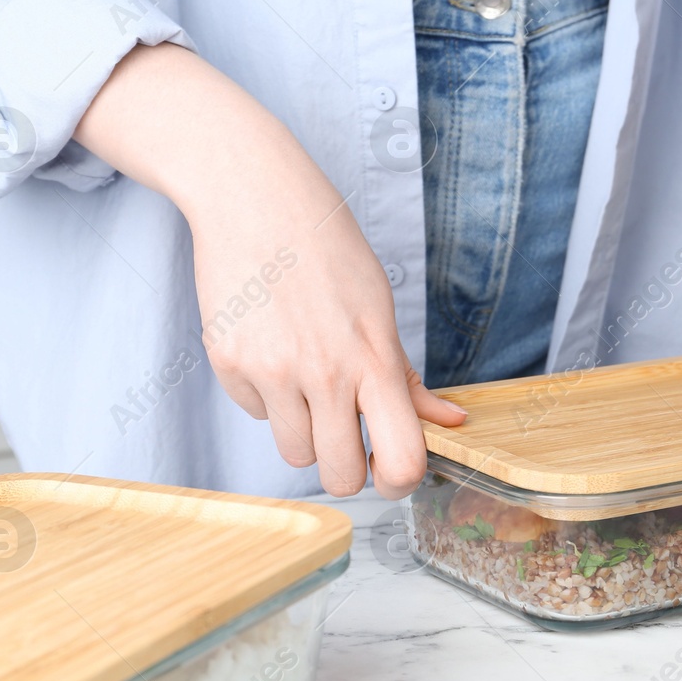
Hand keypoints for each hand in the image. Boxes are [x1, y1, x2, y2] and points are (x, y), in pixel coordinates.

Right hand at [74, 44, 464, 495]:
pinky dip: (266, 397)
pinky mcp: (229, 364)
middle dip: (346, 468)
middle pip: (340, 476)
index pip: (401, 459)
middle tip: (346, 439)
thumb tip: (452, 424)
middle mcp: (325, 373)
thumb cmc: (328, 251)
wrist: (255, 199)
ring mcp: (272, 371)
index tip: (391, 473)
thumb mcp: (379, 307)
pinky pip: (256, 414)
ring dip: (304, 433)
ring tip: (306, 383)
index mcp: (375, 359)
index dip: (399, 481)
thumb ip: (407, 378)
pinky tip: (270, 348)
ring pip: (293, 453)